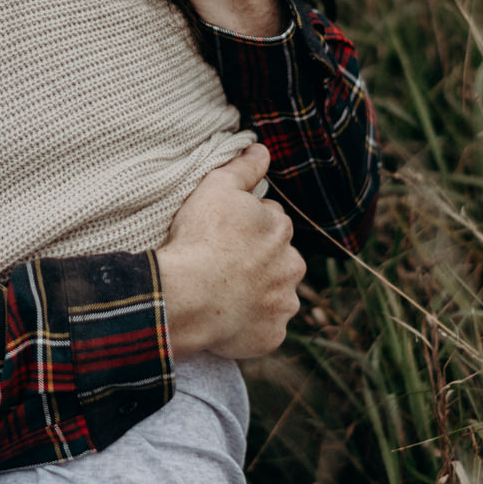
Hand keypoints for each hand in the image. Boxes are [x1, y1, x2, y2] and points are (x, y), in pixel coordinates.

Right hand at [156, 145, 302, 358]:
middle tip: (223, 264)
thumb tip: (263, 149)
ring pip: (274, 294)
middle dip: (258, 260)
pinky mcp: (273, 335)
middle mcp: (292, 266)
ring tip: (223, 292)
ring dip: (257, 293)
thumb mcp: (217, 187)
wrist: (189, 295)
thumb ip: (244, 167)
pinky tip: (226, 317)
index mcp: (281, 228)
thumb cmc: (201, 238)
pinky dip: (251, 324)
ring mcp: (284, 303)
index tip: (224, 234)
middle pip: (277, 259)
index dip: (245, 227)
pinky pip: (265, 328)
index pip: (270, 222)